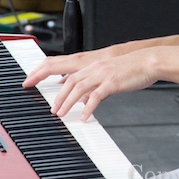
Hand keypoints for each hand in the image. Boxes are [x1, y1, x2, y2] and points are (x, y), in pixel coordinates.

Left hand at [22, 47, 154, 120]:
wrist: (148, 61)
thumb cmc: (131, 68)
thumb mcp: (108, 72)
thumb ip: (93, 81)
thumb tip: (82, 95)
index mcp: (92, 64)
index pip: (63, 68)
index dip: (43, 73)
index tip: (30, 82)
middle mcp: (94, 67)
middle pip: (69, 80)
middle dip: (57, 95)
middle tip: (50, 109)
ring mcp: (103, 74)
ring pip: (79, 87)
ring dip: (67, 102)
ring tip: (61, 114)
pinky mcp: (112, 82)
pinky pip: (97, 96)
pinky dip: (89, 107)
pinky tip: (85, 117)